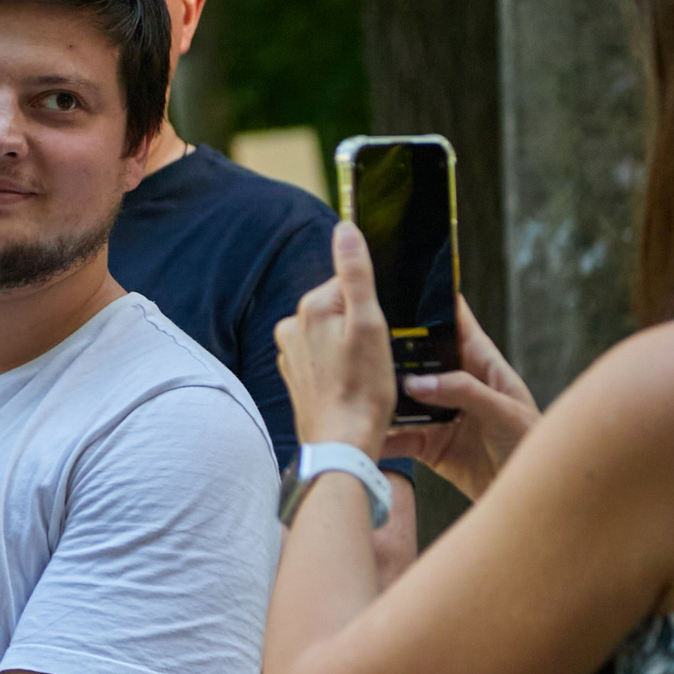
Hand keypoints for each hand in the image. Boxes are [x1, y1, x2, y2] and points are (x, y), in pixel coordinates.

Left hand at [275, 223, 397, 454]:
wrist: (341, 443)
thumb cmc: (362, 390)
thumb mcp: (369, 324)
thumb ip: (355, 273)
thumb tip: (345, 229)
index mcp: (310, 308)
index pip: (349, 284)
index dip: (374, 306)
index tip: (382, 332)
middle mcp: (291, 327)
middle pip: (340, 308)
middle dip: (361, 325)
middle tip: (375, 357)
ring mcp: (291, 353)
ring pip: (333, 335)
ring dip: (351, 347)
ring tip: (364, 374)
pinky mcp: (296, 376)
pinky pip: (325, 359)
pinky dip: (340, 367)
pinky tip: (352, 384)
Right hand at [380, 295, 539, 500]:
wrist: (533, 495)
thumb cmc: (534, 445)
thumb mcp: (505, 411)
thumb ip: (464, 392)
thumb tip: (418, 381)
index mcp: (482, 364)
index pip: (456, 323)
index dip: (434, 302)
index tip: (406, 282)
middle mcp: (456, 385)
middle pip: (419, 357)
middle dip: (393, 348)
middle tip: (361, 336)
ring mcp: (441, 414)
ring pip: (403, 396)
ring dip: (382, 393)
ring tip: (354, 384)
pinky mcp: (429, 445)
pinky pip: (399, 435)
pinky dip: (382, 434)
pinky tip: (364, 430)